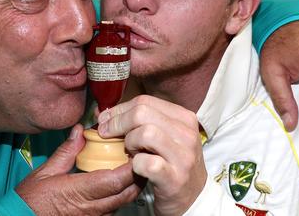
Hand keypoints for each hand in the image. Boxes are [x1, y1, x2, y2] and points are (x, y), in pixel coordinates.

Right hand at [17, 124, 141, 215]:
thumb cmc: (30, 201)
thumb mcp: (45, 172)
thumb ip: (66, 152)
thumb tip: (80, 132)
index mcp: (80, 192)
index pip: (116, 180)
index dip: (131, 166)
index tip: (136, 151)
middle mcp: (91, 209)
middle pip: (127, 193)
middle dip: (138, 175)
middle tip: (141, 156)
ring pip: (123, 203)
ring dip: (131, 186)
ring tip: (132, 167)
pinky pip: (113, 210)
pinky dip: (120, 196)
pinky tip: (117, 184)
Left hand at [97, 95, 204, 215]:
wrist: (193, 198)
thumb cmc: (172, 164)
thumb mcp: (166, 137)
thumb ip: (143, 121)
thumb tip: (106, 113)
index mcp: (184, 118)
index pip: (145, 101)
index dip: (120, 110)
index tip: (106, 121)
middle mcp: (187, 134)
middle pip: (142, 113)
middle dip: (118, 123)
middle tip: (109, 135)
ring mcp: (184, 156)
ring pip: (145, 133)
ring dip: (129, 142)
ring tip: (131, 152)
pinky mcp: (175, 179)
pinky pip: (146, 163)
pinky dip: (135, 164)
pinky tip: (136, 168)